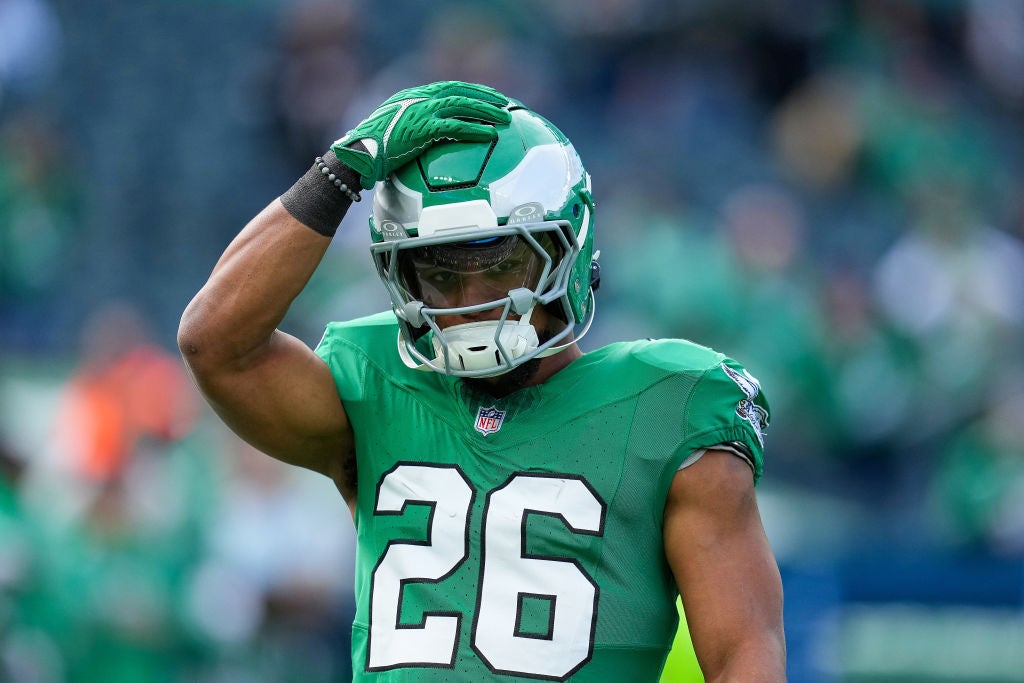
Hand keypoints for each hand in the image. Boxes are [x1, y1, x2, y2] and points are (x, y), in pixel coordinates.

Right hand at [331, 81, 512, 188]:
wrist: (358, 152)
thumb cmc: (371, 148)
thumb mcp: (393, 131)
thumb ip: (411, 127)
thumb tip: (425, 140)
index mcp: (413, 96)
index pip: (447, 87)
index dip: (470, 90)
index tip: (487, 94)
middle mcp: (419, 98)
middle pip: (459, 91)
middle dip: (484, 96)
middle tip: (504, 103)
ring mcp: (422, 111)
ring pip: (462, 105)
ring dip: (486, 111)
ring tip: (505, 118)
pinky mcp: (423, 128)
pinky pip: (456, 127)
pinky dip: (475, 129)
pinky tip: (490, 134)